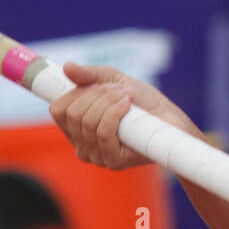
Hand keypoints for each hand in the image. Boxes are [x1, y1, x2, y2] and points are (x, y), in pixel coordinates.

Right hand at [48, 61, 189, 169]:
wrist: (171, 118)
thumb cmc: (143, 102)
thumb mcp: (114, 81)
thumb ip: (89, 74)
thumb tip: (67, 67)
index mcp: (76, 129)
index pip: (58, 110)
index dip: (75, 93)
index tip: (98, 84)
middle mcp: (82, 146)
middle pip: (73, 114)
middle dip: (98, 94)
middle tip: (121, 90)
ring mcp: (97, 156)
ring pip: (89, 122)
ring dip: (110, 101)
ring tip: (128, 95)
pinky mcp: (114, 161)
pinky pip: (103, 133)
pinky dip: (114, 114)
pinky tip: (128, 106)